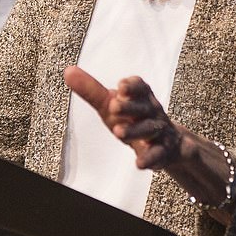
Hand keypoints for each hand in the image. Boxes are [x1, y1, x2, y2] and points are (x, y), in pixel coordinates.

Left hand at [64, 65, 181, 169]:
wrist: (167, 143)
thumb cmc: (132, 118)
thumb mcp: (110, 104)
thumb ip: (91, 90)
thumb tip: (68, 71)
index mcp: (141, 96)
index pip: (140, 87)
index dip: (132, 86)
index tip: (121, 86)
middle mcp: (151, 111)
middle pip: (142, 107)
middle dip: (129, 107)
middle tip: (113, 107)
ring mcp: (158, 132)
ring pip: (148, 129)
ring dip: (134, 131)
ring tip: (118, 133)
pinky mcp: (162, 152)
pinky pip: (157, 155)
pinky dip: (149, 159)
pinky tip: (139, 164)